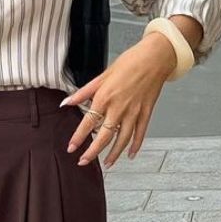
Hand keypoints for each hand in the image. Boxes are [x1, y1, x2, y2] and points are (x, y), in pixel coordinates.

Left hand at [62, 32, 176, 167]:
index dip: (78, 137)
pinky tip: (130, 154)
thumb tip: (66, 102)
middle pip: (104, 136)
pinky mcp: (146, 112)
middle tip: (84, 162)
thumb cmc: (129, 63)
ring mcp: (134, 112)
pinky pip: (140, 133)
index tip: (71, 148)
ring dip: (114, 154)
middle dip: (93, 152)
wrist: (154, 58)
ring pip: (123, 139)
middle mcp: (119, 108)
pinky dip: (136, 145)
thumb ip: (84, 92)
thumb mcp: (102, 75)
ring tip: (107, 163)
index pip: (88, 123)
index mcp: (105, 97)